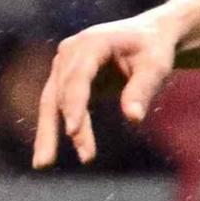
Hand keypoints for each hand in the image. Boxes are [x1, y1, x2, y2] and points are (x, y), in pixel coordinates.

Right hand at [31, 13, 179, 166]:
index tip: (73, 132)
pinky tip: (60, 152)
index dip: (75, 105)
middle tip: (50, 160)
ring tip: (44, 164)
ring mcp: (64, 64)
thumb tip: (133, 118)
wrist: (150, 36)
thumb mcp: (156, 67)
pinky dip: (59, 128)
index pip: (78, 78)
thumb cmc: (155, 50)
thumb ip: (142, 90)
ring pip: (51, 102)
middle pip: (58, 93)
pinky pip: (59, 105)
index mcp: (92, 43)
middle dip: (56, 127)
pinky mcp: (66, 78)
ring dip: (48, 133)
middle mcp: (70, 52)